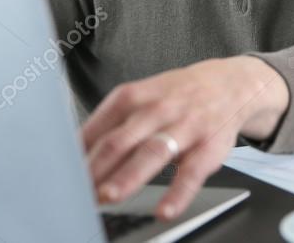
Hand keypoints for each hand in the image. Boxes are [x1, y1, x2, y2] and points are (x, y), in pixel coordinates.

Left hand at [81, 56, 288, 220]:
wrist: (231, 83)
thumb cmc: (177, 95)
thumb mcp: (142, 96)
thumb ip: (111, 123)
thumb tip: (76, 154)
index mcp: (134, 96)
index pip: (99, 126)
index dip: (78, 154)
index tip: (62, 176)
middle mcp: (158, 109)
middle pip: (121, 139)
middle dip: (98, 166)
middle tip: (78, 189)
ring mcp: (184, 127)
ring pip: (153, 151)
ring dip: (129, 175)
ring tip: (109, 195)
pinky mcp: (208, 147)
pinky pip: (192, 172)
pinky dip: (178, 193)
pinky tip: (164, 209)